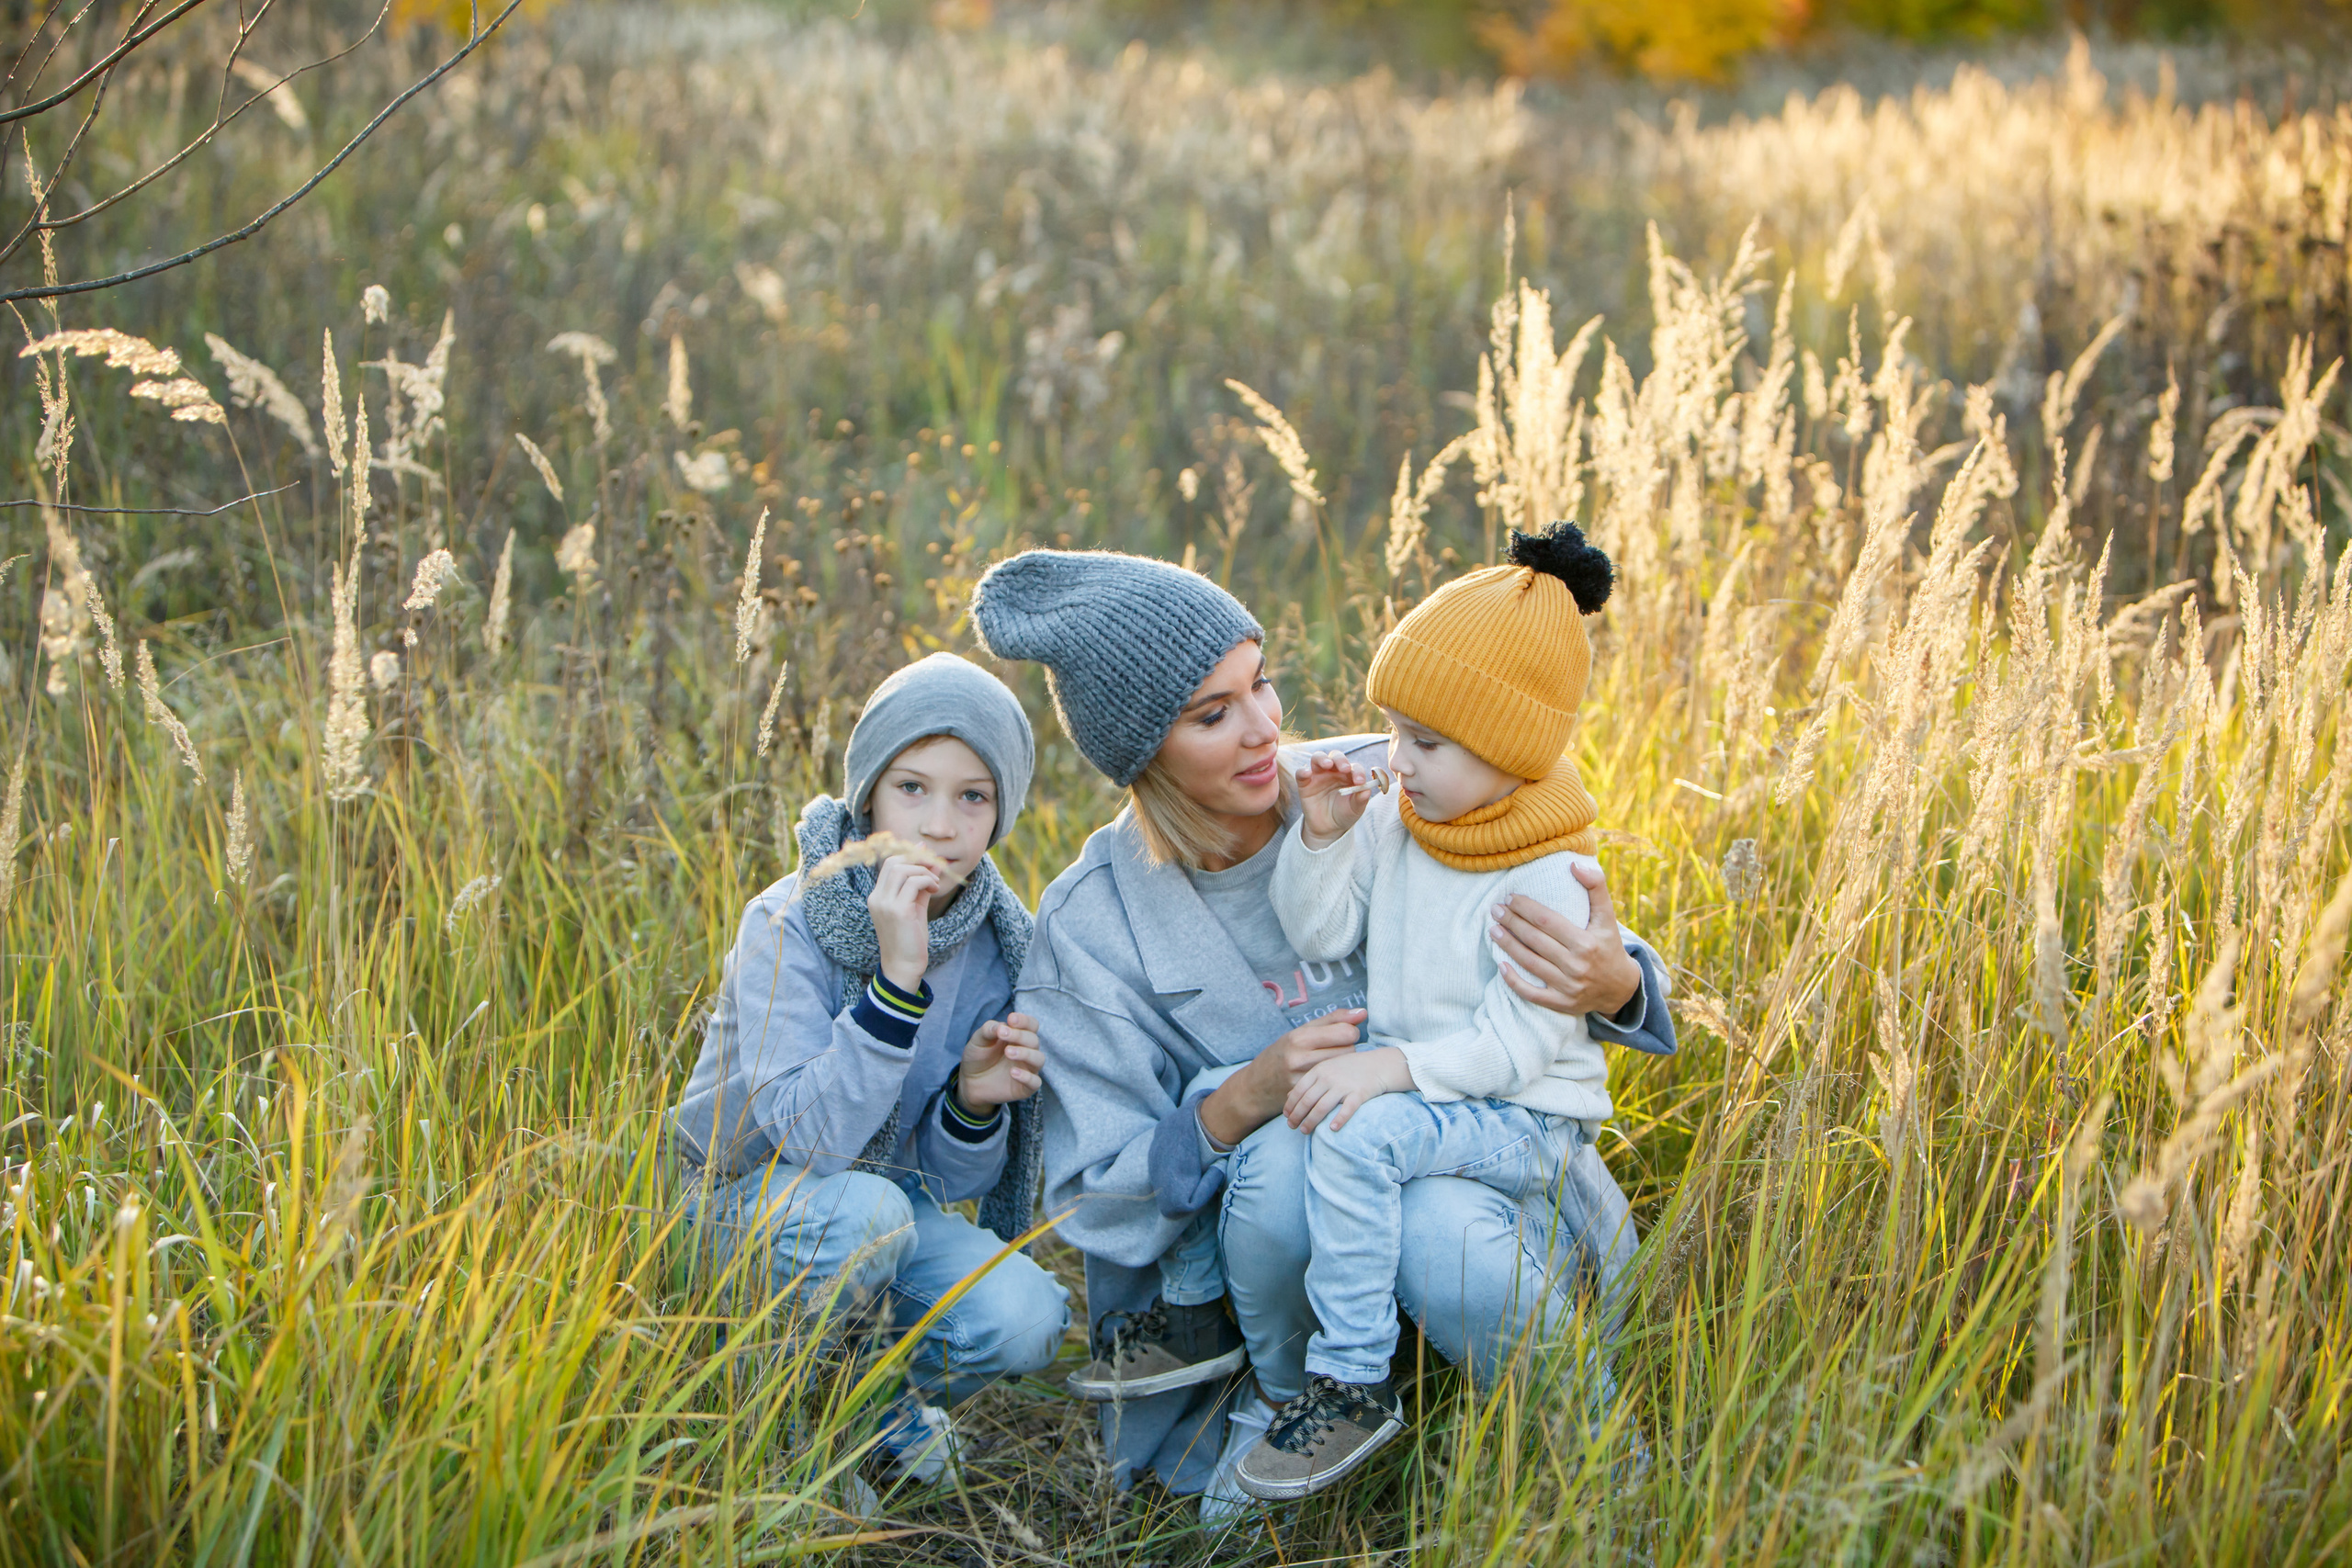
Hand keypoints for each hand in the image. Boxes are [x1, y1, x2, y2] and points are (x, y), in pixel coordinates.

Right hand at [866, 854, 942, 992]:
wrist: (904, 966)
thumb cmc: (910, 938)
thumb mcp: (915, 906)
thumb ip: (921, 884)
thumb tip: (933, 860)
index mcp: (877, 896)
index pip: (889, 864)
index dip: (909, 854)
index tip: (927, 854)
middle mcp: (877, 898)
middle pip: (895, 862)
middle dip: (918, 859)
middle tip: (935, 867)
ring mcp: (885, 904)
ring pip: (903, 869)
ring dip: (924, 871)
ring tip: (935, 882)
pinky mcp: (898, 910)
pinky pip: (914, 883)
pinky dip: (928, 880)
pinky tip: (935, 889)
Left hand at [956, 1012, 1042, 1109]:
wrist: (969, 1082)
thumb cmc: (978, 1057)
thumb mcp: (978, 1040)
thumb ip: (988, 1030)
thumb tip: (1001, 1026)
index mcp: (1018, 1036)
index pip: (1031, 1025)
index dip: (1024, 1021)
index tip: (1011, 1019)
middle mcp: (1027, 1051)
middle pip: (1034, 1040)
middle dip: (1019, 1035)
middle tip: (1002, 1034)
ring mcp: (1027, 1069)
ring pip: (1039, 1059)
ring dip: (1026, 1053)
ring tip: (1009, 1052)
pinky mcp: (1025, 1088)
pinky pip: (1035, 1082)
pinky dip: (1027, 1077)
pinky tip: (1013, 1072)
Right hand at [1197, 1008, 1366, 1146]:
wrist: (1256, 1086)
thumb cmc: (1283, 1053)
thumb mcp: (1302, 1031)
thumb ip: (1334, 1020)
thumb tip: (1363, 1012)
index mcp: (1300, 1037)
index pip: (1347, 1032)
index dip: (1350, 1032)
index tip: (1342, 1036)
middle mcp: (1300, 1058)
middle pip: (1349, 1051)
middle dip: (1347, 1049)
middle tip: (1335, 1051)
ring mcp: (1302, 1079)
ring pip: (1344, 1068)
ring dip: (1343, 1065)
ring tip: (1331, 1064)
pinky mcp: (1306, 1096)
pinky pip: (1334, 1085)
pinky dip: (1334, 1081)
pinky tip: (1327, 1079)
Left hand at [1285, 1045, 1411, 1132]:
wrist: (1379, 1064)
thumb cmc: (1351, 1068)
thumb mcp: (1327, 1068)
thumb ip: (1309, 1080)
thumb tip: (1288, 1095)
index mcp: (1319, 1070)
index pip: (1299, 1089)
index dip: (1290, 1104)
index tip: (1286, 1116)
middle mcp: (1329, 1077)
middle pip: (1307, 1100)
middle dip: (1297, 1116)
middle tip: (1292, 1127)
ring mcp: (1344, 1085)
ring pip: (1322, 1107)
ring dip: (1311, 1122)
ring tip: (1305, 1131)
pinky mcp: (1359, 1093)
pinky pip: (1346, 1109)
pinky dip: (1338, 1120)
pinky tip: (1332, 1129)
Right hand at [1295, 752, 1370, 849]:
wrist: (1328, 828)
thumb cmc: (1344, 814)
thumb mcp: (1355, 809)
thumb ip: (1360, 800)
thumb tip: (1367, 791)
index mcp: (1349, 775)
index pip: (1354, 768)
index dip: (1358, 772)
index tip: (1359, 781)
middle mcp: (1334, 771)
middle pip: (1336, 757)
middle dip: (1341, 760)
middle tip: (1345, 768)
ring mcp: (1318, 775)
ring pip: (1318, 758)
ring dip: (1322, 759)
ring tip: (1327, 764)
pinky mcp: (1305, 783)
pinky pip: (1301, 773)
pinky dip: (1303, 770)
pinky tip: (1307, 773)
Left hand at [1490, 861, 1640, 1017]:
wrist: (1620, 988)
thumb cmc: (1608, 945)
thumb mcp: (1607, 917)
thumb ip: (1596, 887)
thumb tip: (1574, 863)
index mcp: (1586, 942)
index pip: (1547, 921)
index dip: (1526, 908)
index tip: (1511, 898)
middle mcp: (1576, 965)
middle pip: (1535, 940)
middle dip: (1512, 923)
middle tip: (1495, 910)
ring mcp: (1568, 986)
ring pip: (1530, 963)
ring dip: (1508, 945)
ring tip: (1493, 930)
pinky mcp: (1561, 1003)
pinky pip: (1531, 994)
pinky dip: (1514, 981)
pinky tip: (1500, 965)